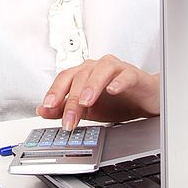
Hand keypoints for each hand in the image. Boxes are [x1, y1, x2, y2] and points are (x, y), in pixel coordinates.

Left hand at [36, 55, 159, 130]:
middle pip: (81, 76)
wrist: (145, 100)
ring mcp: (116, 68)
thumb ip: (64, 108)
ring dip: (92, 85)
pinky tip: (112, 90)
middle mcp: (97, 67)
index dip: (55, 91)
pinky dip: (118, 81)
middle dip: (73, 99)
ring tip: (86, 102)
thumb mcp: (88, 109)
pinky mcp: (133, 74)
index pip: (65, 78)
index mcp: (84, 73)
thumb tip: (42, 110)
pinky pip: (125, 74)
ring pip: (101, 70)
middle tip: (69, 120)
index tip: (47, 107)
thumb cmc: (117, 101)